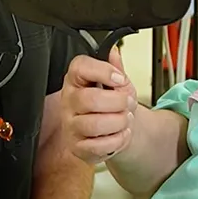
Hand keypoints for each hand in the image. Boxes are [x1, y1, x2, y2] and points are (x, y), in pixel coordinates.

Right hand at [61, 47, 138, 164]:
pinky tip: (120, 134)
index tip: (119, 78)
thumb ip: (116, 67)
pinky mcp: (77, 146)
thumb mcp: (118, 81)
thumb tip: (113, 52)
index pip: (80, 67)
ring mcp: (71, 125)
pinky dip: (117, 140)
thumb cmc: (113, 103)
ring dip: (118, 122)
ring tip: (125, 119)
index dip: (102, 71)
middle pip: (89, 99)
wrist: (117, 128)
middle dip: (117, 102)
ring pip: (94, 124)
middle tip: (127, 103)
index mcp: (77, 79)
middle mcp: (70, 101)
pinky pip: (98, 146)